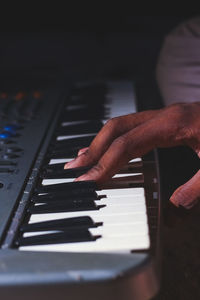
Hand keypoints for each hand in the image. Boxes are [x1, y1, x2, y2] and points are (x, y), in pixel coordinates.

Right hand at [64, 102, 199, 208]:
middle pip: (117, 127)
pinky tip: (107, 148)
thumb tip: (175, 205)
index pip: (128, 144)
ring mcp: (163, 115)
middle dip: (93, 148)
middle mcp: (163, 115)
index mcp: (174, 124)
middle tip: (75, 167)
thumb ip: (198, 185)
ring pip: (121, 124)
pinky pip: (131, 126)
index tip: (91, 180)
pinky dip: (114, 138)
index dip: (107, 162)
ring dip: (99, 141)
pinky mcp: (165, 120)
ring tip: (82, 158)